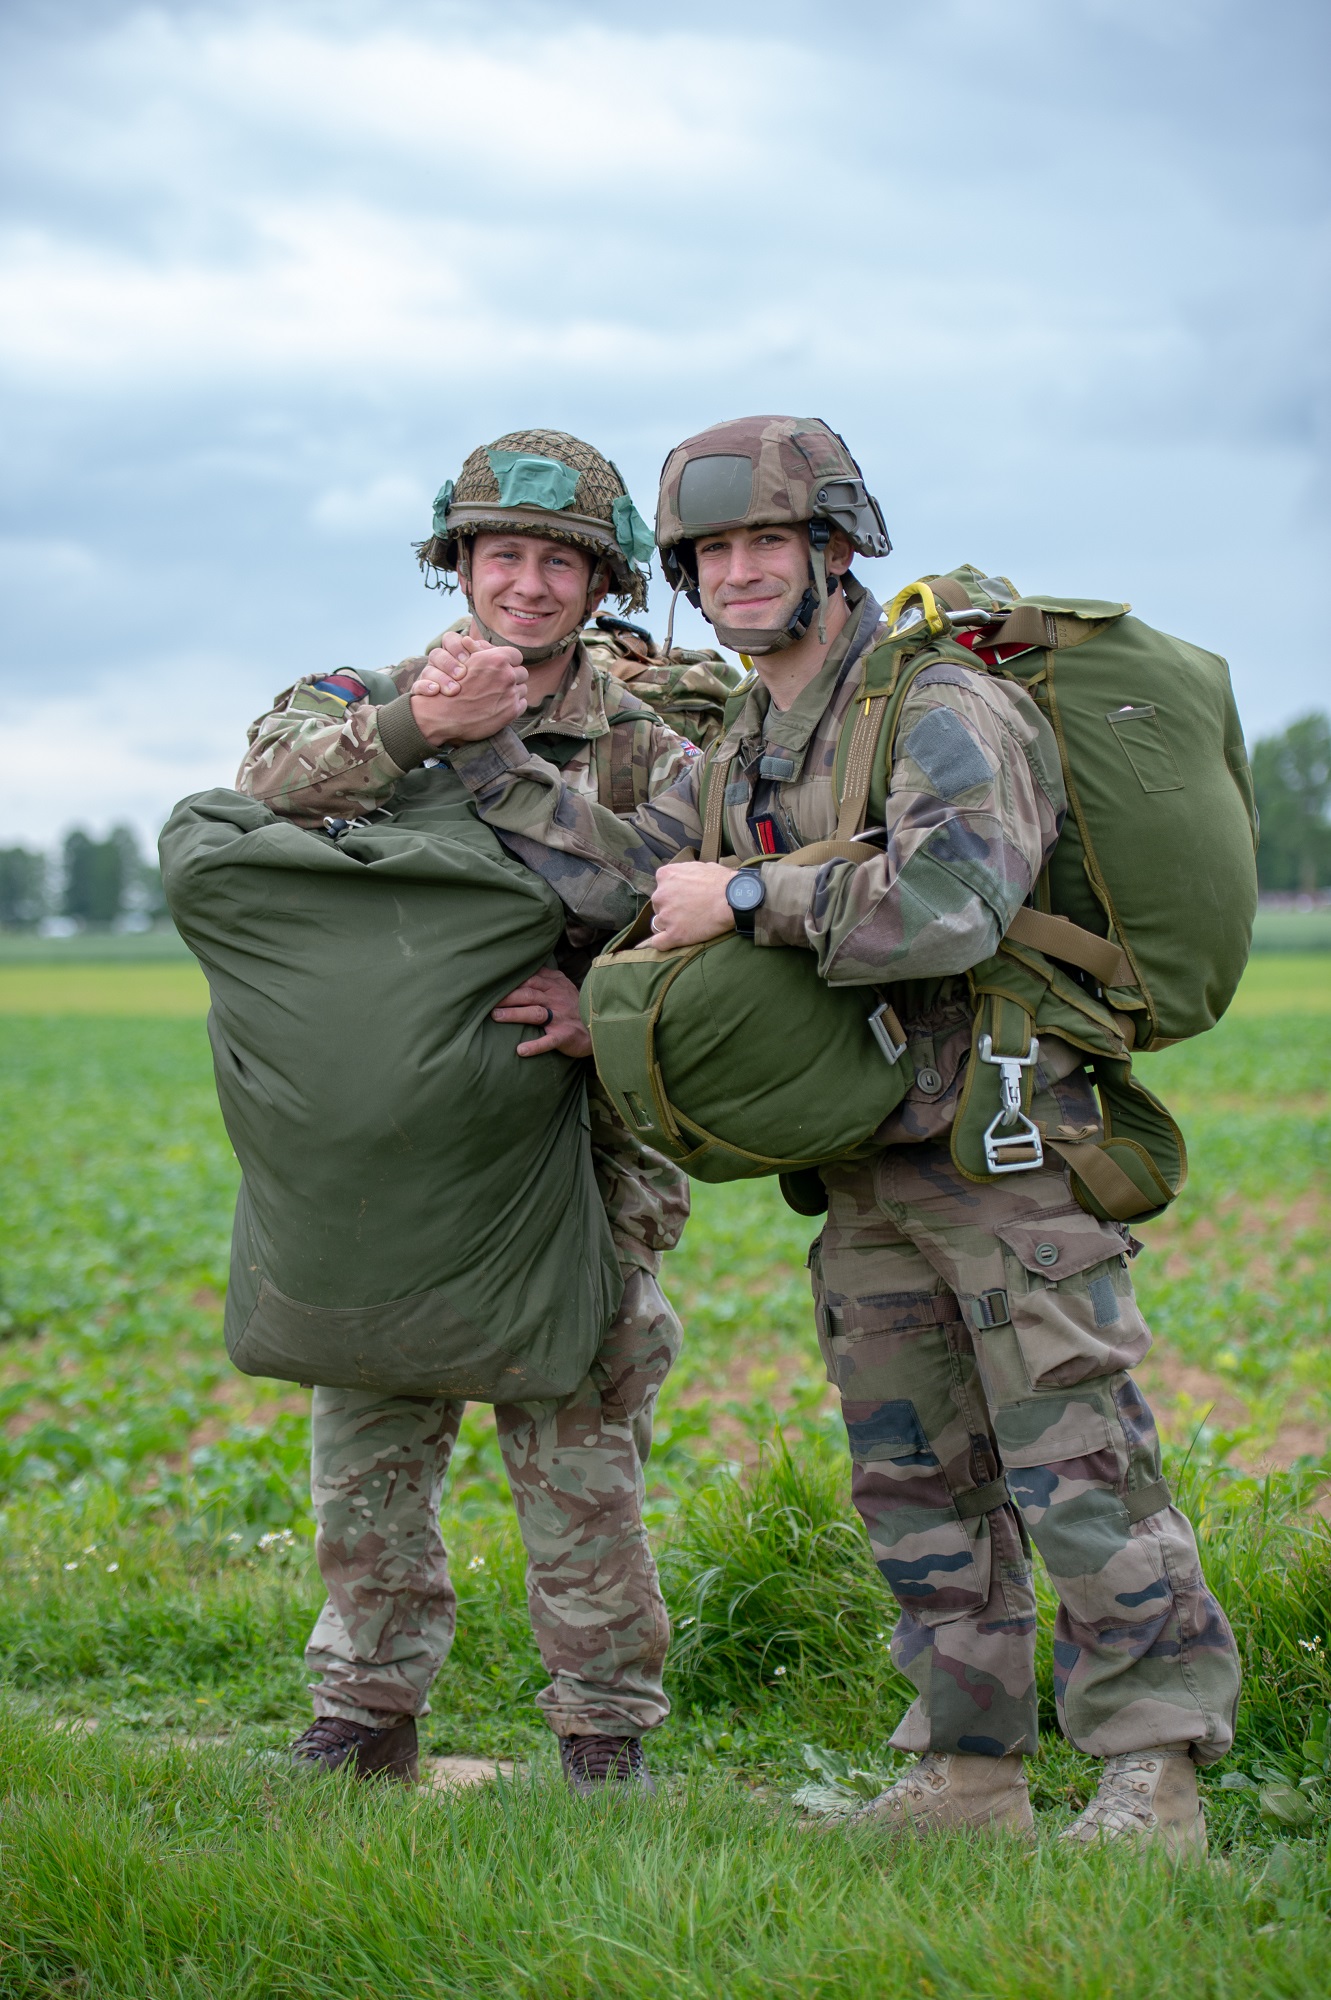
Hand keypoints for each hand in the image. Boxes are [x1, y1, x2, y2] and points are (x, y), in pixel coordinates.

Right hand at [409, 633, 527, 745]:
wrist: (445, 714)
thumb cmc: (452, 685)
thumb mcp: (464, 660)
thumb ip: (479, 651)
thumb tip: (483, 645)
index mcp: (497, 658)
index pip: (516, 655)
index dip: (510, 661)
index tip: (505, 667)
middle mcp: (507, 674)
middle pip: (522, 672)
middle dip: (513, 677)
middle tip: (500, 683)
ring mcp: (511, 693)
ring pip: (522, 689)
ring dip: (513, 691)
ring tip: (498, 696)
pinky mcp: (512, 711)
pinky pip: (522, 704)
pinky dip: (513, 705)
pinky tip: (500, 707)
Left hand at [491, 966, 591, 1059]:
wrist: (598, 1027)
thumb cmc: (575, 1006)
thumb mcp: (563, 986)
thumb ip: (546, 976)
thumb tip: (525, 967)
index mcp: (554, 986)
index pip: (529, 979)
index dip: (511, 981)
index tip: (491, 983)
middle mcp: (555, 1000)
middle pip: (528, 994)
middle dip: (507, 996)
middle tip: (487, 1001)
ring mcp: (560, 1018)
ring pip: (535, 1013)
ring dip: (515, 1014)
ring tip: (497, 1016)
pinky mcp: (564, 1036)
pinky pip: (549, 1041)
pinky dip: (535, 1046)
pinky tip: (520, 1050)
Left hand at [647, 861, 735, 950]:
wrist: (734, 899)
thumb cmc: (722, 881)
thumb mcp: (699, 866)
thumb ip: (685, 873)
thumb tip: (686, 877)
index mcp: (665, 875)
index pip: (661, 888)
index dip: (672, 894)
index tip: (684, 898)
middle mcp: (660, 895)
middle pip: (658, 906)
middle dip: (670, 909)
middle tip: (688, 912)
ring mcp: (665, 916)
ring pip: (658, 924)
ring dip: (669, 925)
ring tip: (686, 926)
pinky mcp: (674, 935)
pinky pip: (658, 942)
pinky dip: (663, 942)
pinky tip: (672, 940)